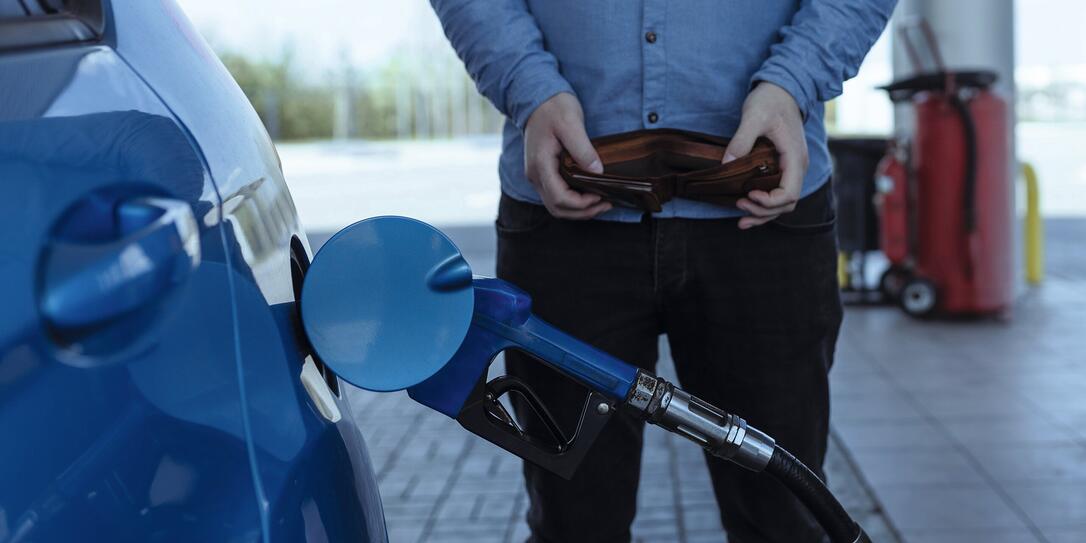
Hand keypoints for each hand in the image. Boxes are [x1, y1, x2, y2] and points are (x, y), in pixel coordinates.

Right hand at [524, 93, 611, 218]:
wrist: (537, 99)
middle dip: (583, 212)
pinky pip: (556, 196)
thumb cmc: (553, 108)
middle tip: (606, 204)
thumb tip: (597, 171)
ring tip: (600, 202)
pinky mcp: (543, 173)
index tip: (600, 196)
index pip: (560, 198)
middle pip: (557, 208)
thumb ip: (583, 149)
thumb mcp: (571, 123)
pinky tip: (588, 194)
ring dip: (578, 210)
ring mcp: (537, 176)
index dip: (582, 203)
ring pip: (556, 206)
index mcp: (541, 165)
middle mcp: (535, 175)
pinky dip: (573, 201)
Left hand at [723, 82, 807, 229]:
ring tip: (741, 219)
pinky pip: (778, 193)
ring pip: (783, 203)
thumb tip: (726, 166)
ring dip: (763, 213)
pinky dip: (764, 206)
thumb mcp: (753, 116)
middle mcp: (797, 166)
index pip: (789, 193)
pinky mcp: (783, 167)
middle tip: (738, 205)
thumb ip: (741, 141)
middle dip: (763, 210)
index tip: (747, 194)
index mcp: (794, 157)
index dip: (769, 201)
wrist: (782, 89)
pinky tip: (747, 210)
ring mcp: (792, 168)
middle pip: (787, 203)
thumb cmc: (770, 100)